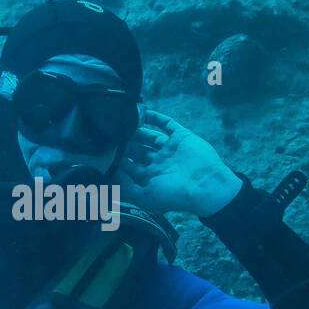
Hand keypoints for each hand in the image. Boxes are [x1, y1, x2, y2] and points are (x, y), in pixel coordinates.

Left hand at [119, 109, 242, 216]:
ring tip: (121, 120)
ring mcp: (170, 149)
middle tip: (108, 132)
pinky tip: (141, 111)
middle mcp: (158, 162)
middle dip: (123, 142)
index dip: (116, 158)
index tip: (101, 149)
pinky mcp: (181, 137)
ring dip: (135, 129)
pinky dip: (154, 117)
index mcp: (150, 177)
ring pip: (148, 135)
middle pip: (136, 149)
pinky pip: (166, 124)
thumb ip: (126, 189)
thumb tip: (109, 177)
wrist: (206, 186)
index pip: (128, 166)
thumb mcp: (146, 196)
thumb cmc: (176, 195)